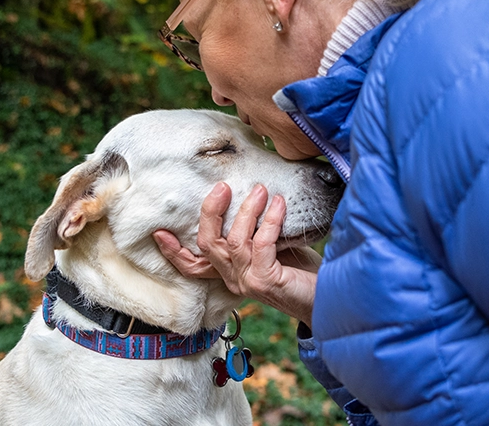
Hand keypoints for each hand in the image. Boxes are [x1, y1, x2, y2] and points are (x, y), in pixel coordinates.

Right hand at [153, 182, 317, 324]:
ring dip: (247, 211)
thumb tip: (252, 194)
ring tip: (261, 190)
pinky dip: (270, 220)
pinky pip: (261, 244)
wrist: (329, 301)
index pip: (193, 266)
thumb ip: (255, 234)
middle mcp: (234, 280)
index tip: (159, 233)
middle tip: (222, 187)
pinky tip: (280, 205)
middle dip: (211, 213)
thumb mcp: (272, 250)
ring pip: (234, 241)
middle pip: (208, 245)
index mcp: (230, 274)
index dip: (173, 252)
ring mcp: (248, 282)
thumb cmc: (302, 273)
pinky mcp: (266, 282)